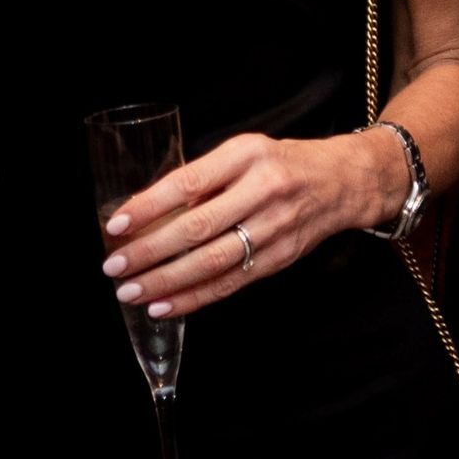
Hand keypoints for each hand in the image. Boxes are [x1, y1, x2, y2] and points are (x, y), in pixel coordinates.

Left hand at [103, 126, 399, 319]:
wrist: (343, 182)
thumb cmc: (282, 164)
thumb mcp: (244, 152)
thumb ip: (203, 179)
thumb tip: (149, 214)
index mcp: (248, 156)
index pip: (190, 183)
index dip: (150, 205)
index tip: (117, 224)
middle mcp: (264, 191)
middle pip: (198, 227)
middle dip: (151, 251)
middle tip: (115, 266)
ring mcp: (275, 228)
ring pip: (213, 262)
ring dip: (166, 281)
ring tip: (131, 291)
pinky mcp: (280, 258)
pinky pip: (230, 282)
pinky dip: (194, 297)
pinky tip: (165, 305)